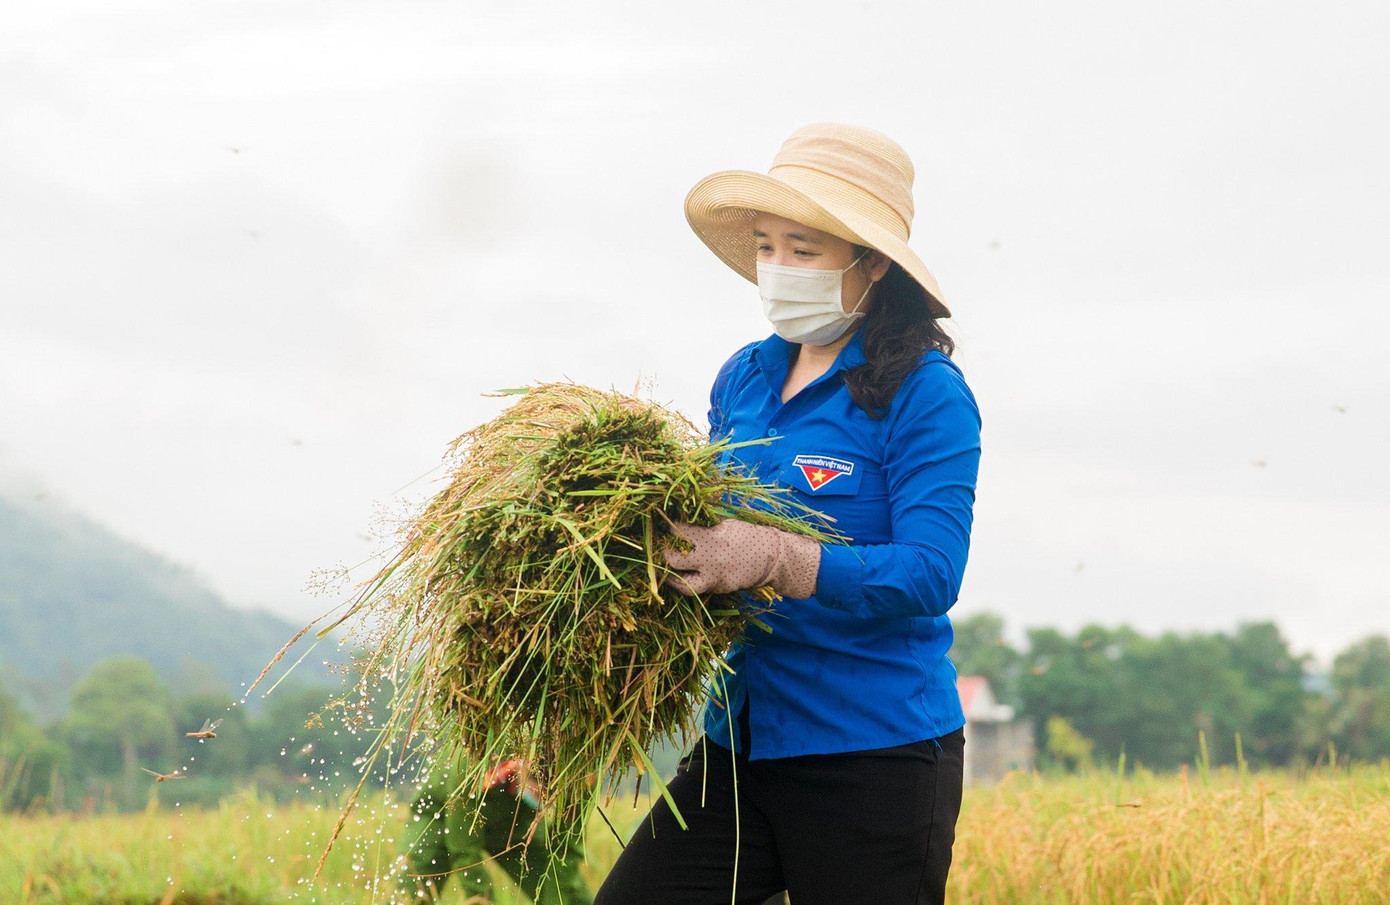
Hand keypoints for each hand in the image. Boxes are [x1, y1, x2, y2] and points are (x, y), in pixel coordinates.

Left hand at [662, 519, 819, 598]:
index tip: (670, 526)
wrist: (770, 557)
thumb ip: (704, 525)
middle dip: (666, 552)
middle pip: (673, 559)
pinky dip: (688, 582)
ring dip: (672, 574)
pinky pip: (697, 588)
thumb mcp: (725, 524)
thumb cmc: (746, 535)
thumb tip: (679, 521)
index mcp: (712, 538)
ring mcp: (714, 578)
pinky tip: (685, 575)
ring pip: (681, 583)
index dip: (671, 528)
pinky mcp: (719, 588)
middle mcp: (710, 560)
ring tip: (669, 567)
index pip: (679, 533)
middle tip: (666, 546)